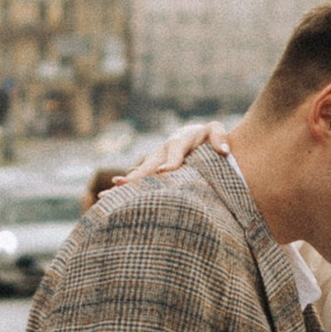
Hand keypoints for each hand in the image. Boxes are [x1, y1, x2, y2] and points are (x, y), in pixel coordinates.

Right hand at [112, 119, 233, 183]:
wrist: (194, 137)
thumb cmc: (207, 136)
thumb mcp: (214, 130)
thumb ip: (218, 136)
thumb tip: (223, 151)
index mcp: (179, 140)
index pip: (174, 151)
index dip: (170, 162)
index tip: (164, 172)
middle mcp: (162, 150)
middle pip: (148, 164)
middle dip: (136, 176)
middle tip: (120, 185)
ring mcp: (154, 160)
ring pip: (139, 173)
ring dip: (124, 185)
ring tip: (107, 195)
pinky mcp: (151, 169)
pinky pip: (140, 180)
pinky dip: (127, 190)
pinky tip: (112, 201)